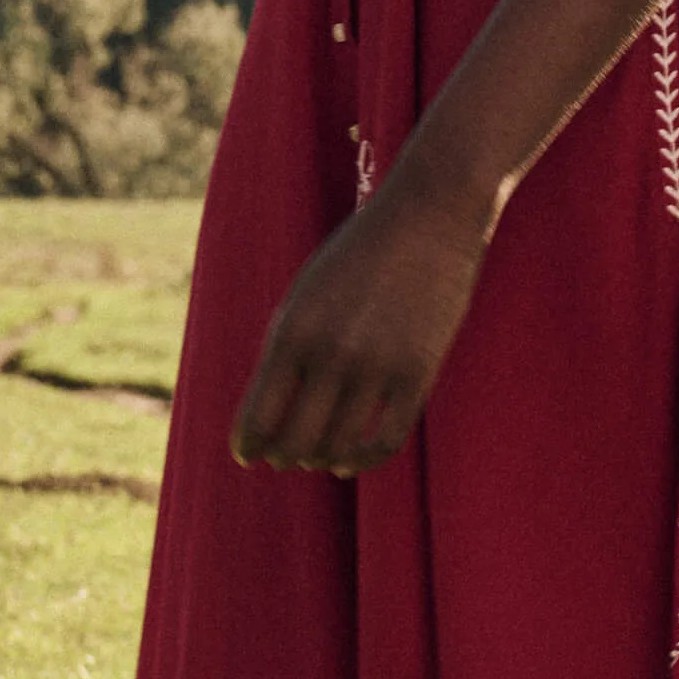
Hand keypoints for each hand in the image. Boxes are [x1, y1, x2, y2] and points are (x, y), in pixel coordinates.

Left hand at [232, 176, 491, 477]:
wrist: (429, 216)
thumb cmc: (360, 255)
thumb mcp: (309, 294)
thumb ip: (288, 349)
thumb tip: (270, 415)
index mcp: (293, 330)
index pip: (260, 415)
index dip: (250, 444)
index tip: (248, 455)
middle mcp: (331, 352)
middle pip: (297, 442)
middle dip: (286, 457)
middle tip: (286, 460)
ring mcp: (377, 366)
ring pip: (339, 448)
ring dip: (324, 460)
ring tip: (320, 460)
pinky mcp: (418, 375)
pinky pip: (385, 442)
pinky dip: (363, 461)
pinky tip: (352, 462)